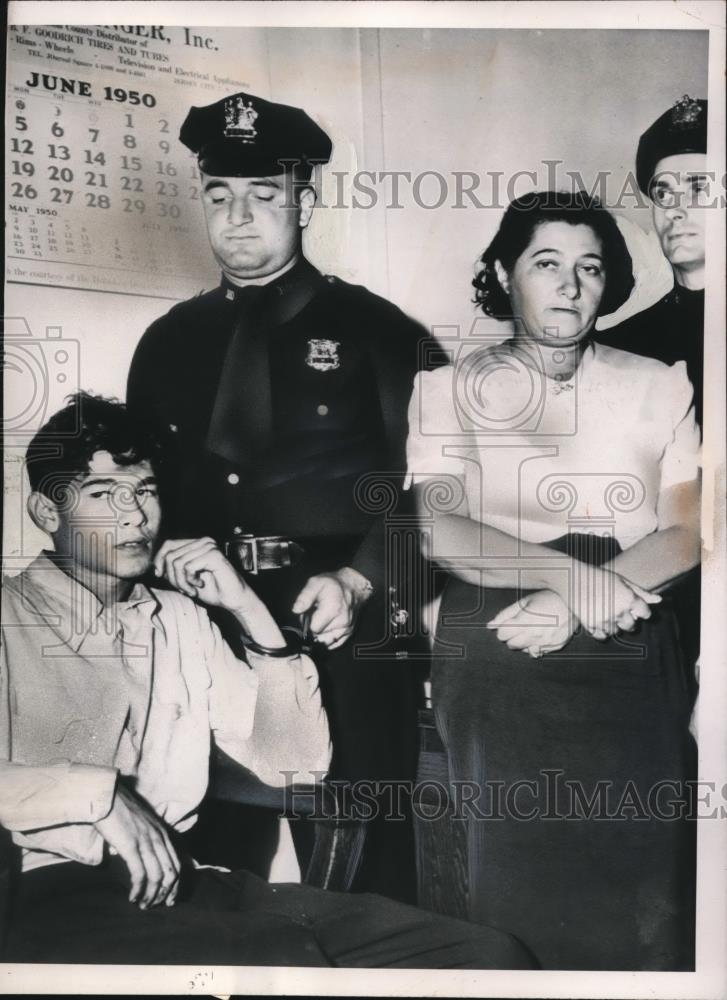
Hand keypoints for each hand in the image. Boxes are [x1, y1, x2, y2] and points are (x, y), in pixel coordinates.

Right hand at [95, 782, 179, 908]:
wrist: (106, 796)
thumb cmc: (119, 809)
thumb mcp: (141, 823)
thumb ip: (146, 837)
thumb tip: (144, 855)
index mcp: (162, 832)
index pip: (176, 863)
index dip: (175, 884)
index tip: (169, 899)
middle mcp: (158, 838)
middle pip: (171, 873)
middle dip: (165, 894)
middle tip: (155, 906)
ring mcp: (146, 842)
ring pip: (157, 877)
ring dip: (151, 895)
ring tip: (142, 905)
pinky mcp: (131, 846)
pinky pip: (140, 874)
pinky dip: (138, 889)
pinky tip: (132, 897)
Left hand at [154, 538, 259, 616]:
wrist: (234, 600)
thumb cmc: (212, 590)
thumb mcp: (186, 579)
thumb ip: (173, 569)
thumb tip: (155, 566)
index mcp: (197, 543)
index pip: (168, 544)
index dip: (160, 560)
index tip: (161, 576)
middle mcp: (203, 541)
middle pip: (171, 555)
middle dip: (172, 577)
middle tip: (184, 589)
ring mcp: (209, 546)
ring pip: (177, 563)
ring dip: (181, 582)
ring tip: (192, 590)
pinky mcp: (213, 555)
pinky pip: (187, 567)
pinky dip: (189, 581)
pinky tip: (200, 585)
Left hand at [292, 567, 372, 648]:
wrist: (353, 586)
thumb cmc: (333, 584)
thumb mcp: (315, 583)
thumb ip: (305, 596)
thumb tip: (296, 610)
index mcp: (333, 609)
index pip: (314, 629)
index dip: (308, 622)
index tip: (310, 613)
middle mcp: (342, 621)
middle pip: (319, 636)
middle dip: (315, 627)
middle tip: (317, 614)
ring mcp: (347, 628)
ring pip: (326, 641)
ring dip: (322, 634)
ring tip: (323, 619)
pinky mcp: (349, 633)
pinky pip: (335, 644)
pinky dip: (329, 638)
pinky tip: (328, 626)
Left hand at [487, 589, 576, 657]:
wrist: (574, 601)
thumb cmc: (548, 598)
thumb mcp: (524, 602)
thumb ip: (505, 614)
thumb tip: (490, 625)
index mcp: (525, 621)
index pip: (502, 635)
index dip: (503, 629)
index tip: (509, 624)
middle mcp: (535, 634)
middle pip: (511, 645)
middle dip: (511, 636)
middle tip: (520, 625)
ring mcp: (547, 642)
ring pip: (524, 650)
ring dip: (523, 641)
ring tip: (532, 627)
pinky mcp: (556, 646)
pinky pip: (539, 652)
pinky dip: (536, 645)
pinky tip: (542, 633)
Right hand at [564, 564, 660, 638]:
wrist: (572, 577)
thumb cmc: (598, 576)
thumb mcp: (622, 580)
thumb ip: (641, 592)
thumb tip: (659, 600)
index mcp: (629, 598)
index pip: (645, 613)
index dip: (640, 610)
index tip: (634, 607)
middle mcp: (619, 611)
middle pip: (631, 626)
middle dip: (628, 620)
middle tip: (618, 610)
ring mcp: (604, 619)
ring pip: (616, 631)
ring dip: (614, 625)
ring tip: (606, 612)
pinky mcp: (591, 624)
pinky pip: (602, 636)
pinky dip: (602, 631)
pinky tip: (599, 621)